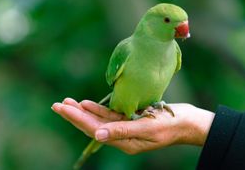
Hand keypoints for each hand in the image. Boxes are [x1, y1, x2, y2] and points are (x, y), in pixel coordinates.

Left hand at [52, 98, 214, 153]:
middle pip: (93, 125)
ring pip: (99, 120)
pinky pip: (110, 115)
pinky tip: (87, 103)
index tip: (62, 108)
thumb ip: (123, 131)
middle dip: (74, 115)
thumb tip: (97, 134)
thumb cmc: (172, 125)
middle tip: (57, 105)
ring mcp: (126, 128)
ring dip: (83, 112)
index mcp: (125, 142)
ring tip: (67, 103)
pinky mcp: (131, 120)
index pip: (95, 129)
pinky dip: (98, 109)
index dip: (77, 118)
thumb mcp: (148, 128)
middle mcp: (122, 137)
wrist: (188, 122)